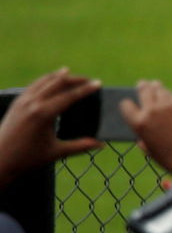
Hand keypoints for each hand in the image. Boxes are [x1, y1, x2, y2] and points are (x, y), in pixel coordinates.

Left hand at [0, 69, 102, 186]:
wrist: (0, 160)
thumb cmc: (28, 158)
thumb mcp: (57, 152)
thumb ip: (81, 146)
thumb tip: (101, 145)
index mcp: (44, 114)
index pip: (70, 96)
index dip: (86, 89)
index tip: (98, 83)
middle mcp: (32, 103)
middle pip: (57, 83)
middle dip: (74, 79)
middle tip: (88, 79)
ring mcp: (22, 101)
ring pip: (43, 81)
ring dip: (57, 76)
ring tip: (69, 73)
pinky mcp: (16, 103)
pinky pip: (32, 86)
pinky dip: (44, 81)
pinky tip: (49, 81)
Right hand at [118, 81, 171, 192]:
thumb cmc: (171, 160)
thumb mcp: (150, 151)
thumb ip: (143, 139)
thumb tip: (140, 137)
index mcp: (138, 123)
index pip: (126, 105)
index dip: (127, 104)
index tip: (128, 102)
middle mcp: (151, 111)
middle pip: (143, 91)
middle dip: (141, 87)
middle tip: (142, 83)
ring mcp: (167, 106)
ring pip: (158, 89)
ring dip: (155, 87)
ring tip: (155, 85)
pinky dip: (169, 94)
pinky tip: (169, 94)